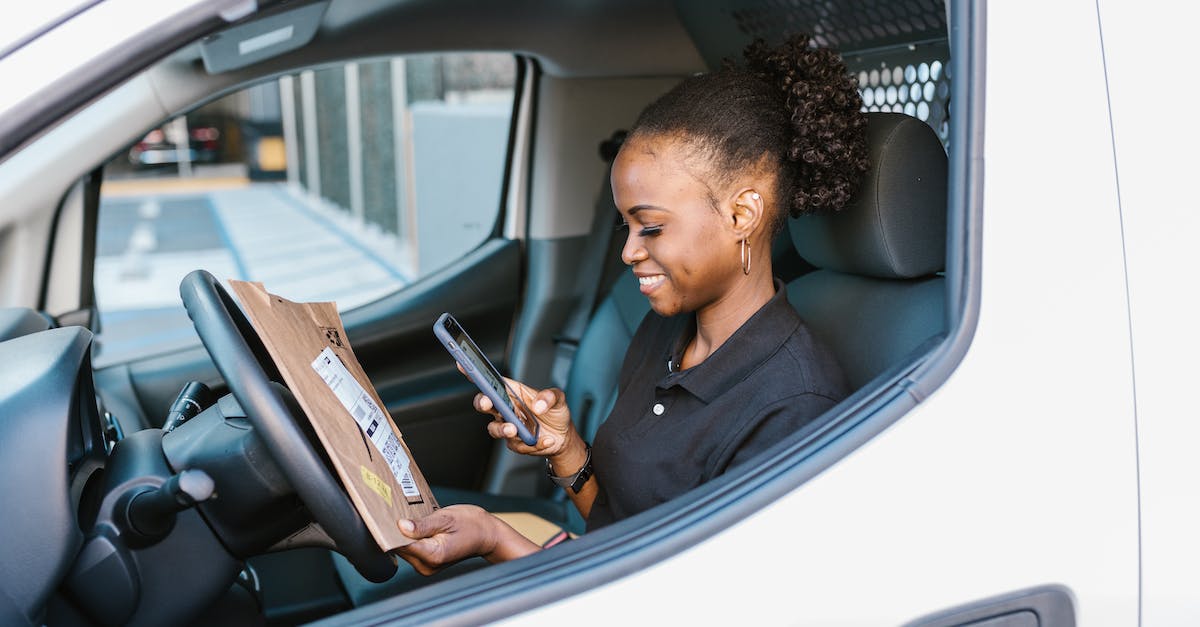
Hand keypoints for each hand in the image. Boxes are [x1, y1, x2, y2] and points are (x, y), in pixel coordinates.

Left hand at [395, 505, 536, 574]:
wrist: (486, 534)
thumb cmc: (471, 525)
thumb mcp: (447, 518)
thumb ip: (423, 525)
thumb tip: (401, 526)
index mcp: (433, 555)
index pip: (401, 545)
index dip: (390, 532)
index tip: (382, 518)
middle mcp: (428, 565)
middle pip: (400, 548)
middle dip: (396, 531)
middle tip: (393, 511)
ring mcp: (427, 566)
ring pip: (404, 549)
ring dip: (403, 534)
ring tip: (406, 516)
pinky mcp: (427, 563)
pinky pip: (412, 549)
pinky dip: (410, 538)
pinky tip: (414, 525)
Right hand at [470, 374, 574, 457]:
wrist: (563, 437)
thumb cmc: (555, 413)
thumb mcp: (559, 399)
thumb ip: (550, 396)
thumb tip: (538, 405)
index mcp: (513, 392)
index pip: (492, 381)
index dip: (476, 373)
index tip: (463, 364)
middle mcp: (507, 409)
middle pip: (485, 404)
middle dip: (482, 401)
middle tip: (486, 401)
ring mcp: (509, 426)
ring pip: (495, 428)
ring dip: (502, 429)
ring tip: (514, 429)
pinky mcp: (515, 443)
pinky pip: (517, 445)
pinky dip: (532, 444)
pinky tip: (546, 440)